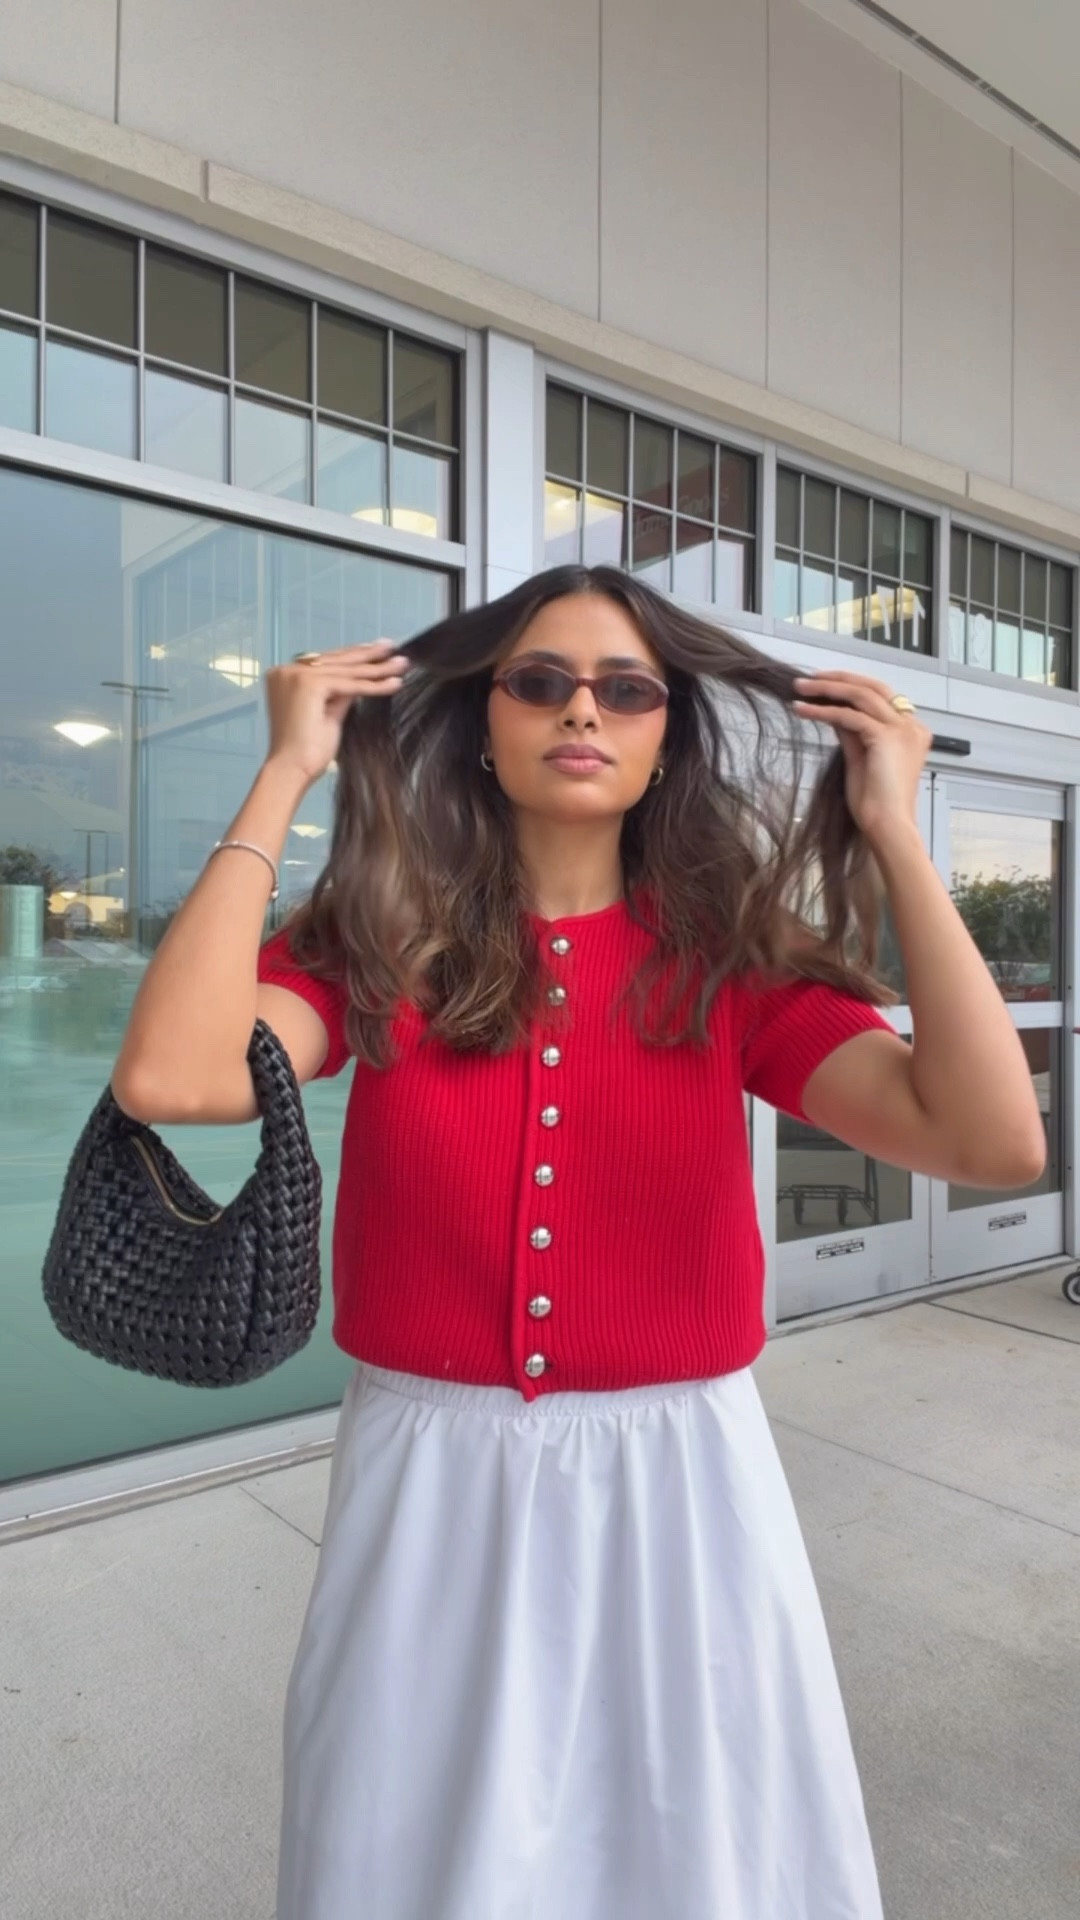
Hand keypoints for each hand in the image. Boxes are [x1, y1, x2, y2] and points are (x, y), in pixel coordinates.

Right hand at [264, 642, 408, 784]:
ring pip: (347, 671)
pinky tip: (394, 682)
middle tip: (393, 647)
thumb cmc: (304, 752)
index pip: (326, 662)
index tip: (375, 651)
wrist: (291, 771)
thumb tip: (360, 678)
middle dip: (368, 655)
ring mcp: (296, 676)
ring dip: (377, 668)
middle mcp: (287, 672)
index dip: (353, 656)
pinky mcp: (309, 685)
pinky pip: (351, 684)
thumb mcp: (328, 714)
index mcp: (285, 676)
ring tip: (401, 664)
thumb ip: (341, 693)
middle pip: (337, 660)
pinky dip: (374, 685)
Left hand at [792, 670, 932, 846]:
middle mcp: (911, 725)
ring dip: (826, 689)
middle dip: (837, 679)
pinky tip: (801, 710)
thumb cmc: (876, 803)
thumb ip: (852, 732)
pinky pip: (848, 715)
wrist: (887, 826)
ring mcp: (902, 729)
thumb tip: (834, 709)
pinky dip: (822, 710)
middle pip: (872, 687)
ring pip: (860, 695)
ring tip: (799, 688)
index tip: (821, 686)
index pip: (878, 696)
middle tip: (807, 679)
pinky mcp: (885, 737)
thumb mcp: (860, 758)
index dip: (849, 687)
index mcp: (911, 730)